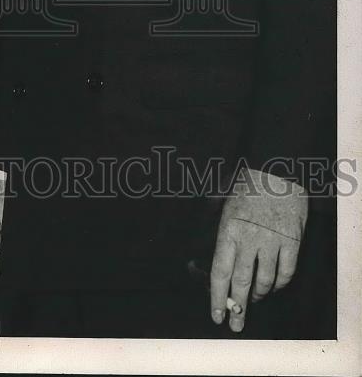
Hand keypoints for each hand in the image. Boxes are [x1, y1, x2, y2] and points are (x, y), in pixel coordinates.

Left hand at [210, 167, 307, 331]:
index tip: (216, 316)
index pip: (220, 272)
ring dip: (257, 295)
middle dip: (237, 309)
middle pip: (241, 283)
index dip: (217, 298)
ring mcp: (273, 242)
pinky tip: (272, 286)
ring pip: (265, 282)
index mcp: (228, 230)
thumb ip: (214, 234)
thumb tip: (201, 264)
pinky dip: (278, 284)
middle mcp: (250, 239)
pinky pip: (286, 273)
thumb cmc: (244, 188)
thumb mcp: (221, 206)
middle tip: (235, 325)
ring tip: (252, 299)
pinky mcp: (292, 242)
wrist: (276, 170)